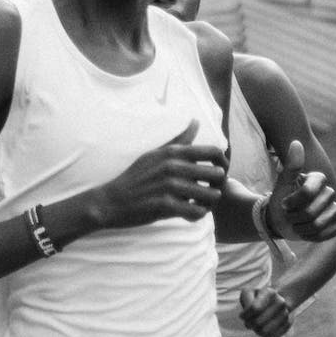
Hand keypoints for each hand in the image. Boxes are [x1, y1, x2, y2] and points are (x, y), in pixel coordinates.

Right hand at [90, 120, 227, 228]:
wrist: (112, 200)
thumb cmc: (136, 177)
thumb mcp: (156, 154)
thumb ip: (179, 140)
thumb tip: (196, 121)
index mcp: (173, 152)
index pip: (213, 151)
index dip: (223, 163)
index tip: (220, 173)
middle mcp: (173, 166)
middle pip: (216, 174)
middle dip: (218, 186)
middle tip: (211, 193)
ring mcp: (169, 186)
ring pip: (210, 195)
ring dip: (209, 203)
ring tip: (201, 205)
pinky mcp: (165, 205)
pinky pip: (196, 212)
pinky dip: (198, 215)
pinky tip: (190, 214)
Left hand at [239, 285, 293, 336]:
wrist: (275, 302)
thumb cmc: (256, 299)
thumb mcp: (248, 294)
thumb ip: (246, 300)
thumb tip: (251, 311)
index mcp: (270, 292)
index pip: (254, 309)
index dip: (245, 315)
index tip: (242, 316)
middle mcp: (280, 302)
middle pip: (258, 322)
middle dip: (249, 324)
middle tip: (247, 322)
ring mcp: (285, 314)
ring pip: (265, 331)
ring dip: (256, 330)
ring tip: (255, 326)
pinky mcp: (287, 325)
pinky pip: (271, 336)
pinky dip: (263, 335)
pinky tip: (262, 329)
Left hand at [264, 139, 335, 241]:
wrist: (282, 220)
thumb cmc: (281, 200)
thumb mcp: (283, 183)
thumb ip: (291, 165)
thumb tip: (296, 143)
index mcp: (318, 179)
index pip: (307, 193)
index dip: (293, 202)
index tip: (284, 204)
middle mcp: (329, 192)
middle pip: (312, 212)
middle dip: (295, 217)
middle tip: (289, 216)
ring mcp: (334, 208)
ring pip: (320, 224)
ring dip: (303, 228)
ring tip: (297, 224)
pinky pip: (330, 232)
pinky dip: (314, 236)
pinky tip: (307, 231)